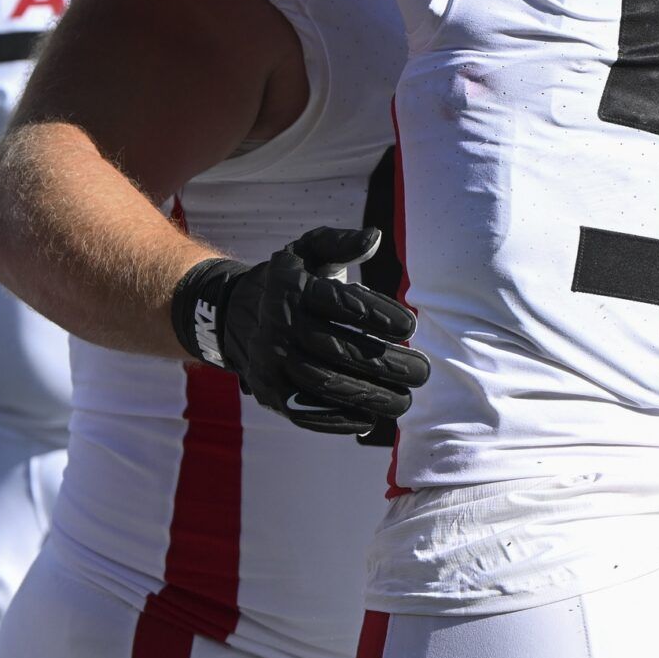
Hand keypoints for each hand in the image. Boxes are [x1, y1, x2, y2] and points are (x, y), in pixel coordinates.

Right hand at [170, 226, 427, 433]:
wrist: (236, 313)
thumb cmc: (292, 280)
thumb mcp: (310, 251)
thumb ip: (341, 243)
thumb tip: (373, 237)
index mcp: (291, 288)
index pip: (338, 302)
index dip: (376, 314)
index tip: (410, 326)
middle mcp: (277, 325)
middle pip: (337, 349)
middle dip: (385, 364)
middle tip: (422, 372)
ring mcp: (271, 361)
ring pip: (323, 383)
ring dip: (368, 396)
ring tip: (405, 401)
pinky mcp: (268, 390)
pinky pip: (303, 410)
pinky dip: (335, 419)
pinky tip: (368, 420)